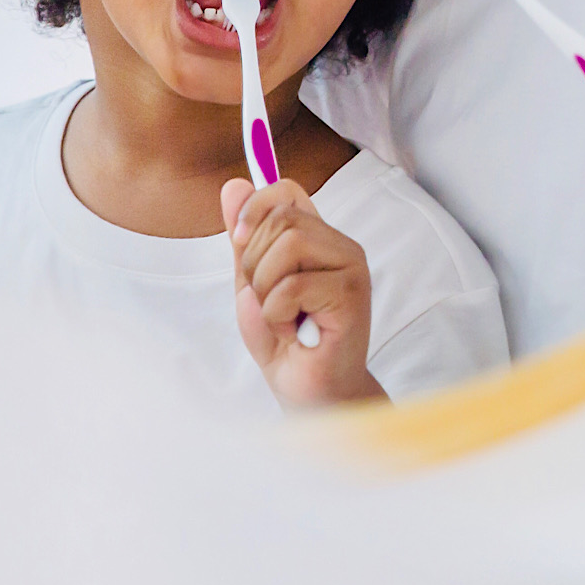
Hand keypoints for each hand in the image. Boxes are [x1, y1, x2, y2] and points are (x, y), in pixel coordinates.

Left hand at [221, 178, 387, 409]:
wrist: (311, 397)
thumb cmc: (286, 345)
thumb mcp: (252, 286)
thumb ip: (245, 240)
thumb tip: (232, 186)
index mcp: (318, 238)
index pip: (287, 191)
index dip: (256, 207)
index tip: (239, 239)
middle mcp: (339, 245)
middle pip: (281, 218)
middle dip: (254, 263)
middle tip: (267, 301)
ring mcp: (351, 267)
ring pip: (288, 245)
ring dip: (266, 289)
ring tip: (282, 317)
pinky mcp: (352, 294)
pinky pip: (292, 286)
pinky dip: (277, 314)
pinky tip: (294, 332)